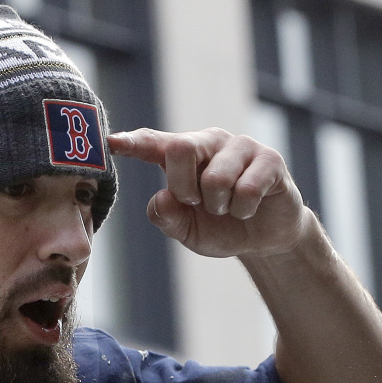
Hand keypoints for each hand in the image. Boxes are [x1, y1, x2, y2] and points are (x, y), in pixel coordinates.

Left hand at [108, 127, 308, 257]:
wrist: (264, 239)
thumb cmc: (220, 227)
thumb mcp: (186, 230)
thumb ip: (167, 216)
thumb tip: (163, 197)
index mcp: (183, 156)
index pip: (154, 143)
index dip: (133, 142)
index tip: (112, 142)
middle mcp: (209, 143)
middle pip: (180, 148)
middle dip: (183, 187)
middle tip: (197, 204)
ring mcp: (241, 147)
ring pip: (215, 176)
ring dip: (219, 205)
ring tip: (228, 208)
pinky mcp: (269, 159)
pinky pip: (246, 189)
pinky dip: (243, 210)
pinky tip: (249, 208)